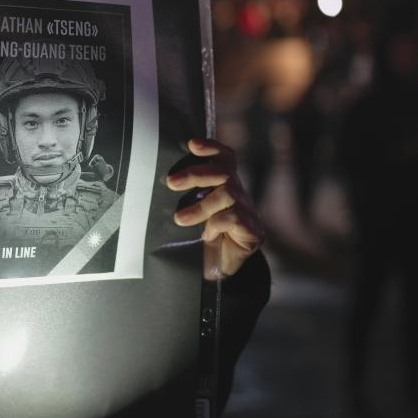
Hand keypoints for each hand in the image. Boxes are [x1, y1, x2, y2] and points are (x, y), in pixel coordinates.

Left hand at [166, 138, 264, 280]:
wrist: (213, 274)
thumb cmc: (196, 242)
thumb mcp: (187, 214)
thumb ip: (184, 196)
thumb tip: (163, 180)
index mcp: (225, 187)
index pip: (225, 158)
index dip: (211, 148)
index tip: (191, 144)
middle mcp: (239, 195)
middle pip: (223, 171)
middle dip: (195, 174)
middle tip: (171, 183)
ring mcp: (249, 213)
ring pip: (227, 193)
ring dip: (200, 206)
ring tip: (180, 220)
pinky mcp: (254, 231)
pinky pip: (233, 217)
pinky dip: (216, 225)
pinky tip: (207, 236)